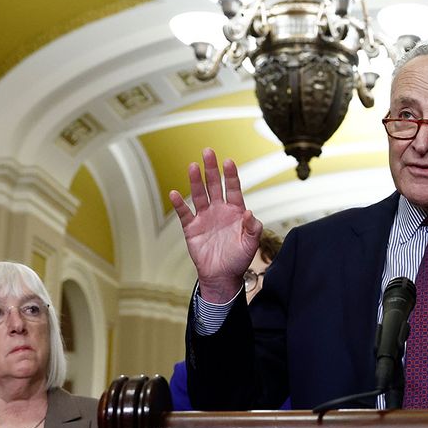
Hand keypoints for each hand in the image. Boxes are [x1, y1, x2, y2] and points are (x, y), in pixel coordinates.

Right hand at [169, 150, 262, 303]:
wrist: (222, 276)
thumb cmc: (239, 259)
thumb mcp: (251, 244)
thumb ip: (253, 228)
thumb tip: (250, 213)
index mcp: (235, 211)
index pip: (233, 189)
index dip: (230, 175)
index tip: (228, 161)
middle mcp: (219, 210)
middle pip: (214, 185)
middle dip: (211, 169)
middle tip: (208, 151)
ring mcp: (204, 217)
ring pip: (199, 195)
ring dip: (196, 181)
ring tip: (193, 166)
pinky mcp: (192, 228)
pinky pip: (184, 214)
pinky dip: (179, 204)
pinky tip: (175, 193)